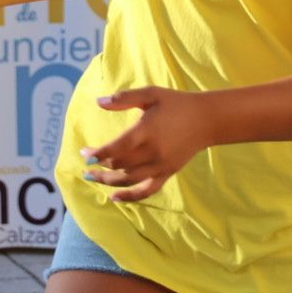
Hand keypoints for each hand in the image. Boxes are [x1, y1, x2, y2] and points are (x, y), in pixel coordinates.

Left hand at [81, 87, 216, 202]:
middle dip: (99, 167)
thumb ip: (124, 98)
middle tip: (86, 165)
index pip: (116, 148)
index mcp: (146, 131)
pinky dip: (130, 197)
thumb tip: (98, 102)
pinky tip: (114, 197)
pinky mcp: (167, 173)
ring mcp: (160, 166)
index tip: (84, 154)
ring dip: (108, 181)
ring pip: (129, 180)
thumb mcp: (151, 94)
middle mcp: (152, 151)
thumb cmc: (176, 104)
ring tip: (92, 178)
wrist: (206, 119)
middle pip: (119, 166)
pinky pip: (146, 190)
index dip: (98, 154)